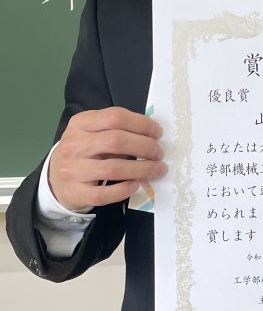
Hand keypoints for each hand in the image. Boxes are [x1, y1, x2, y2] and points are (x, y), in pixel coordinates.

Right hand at [48, 107, 166, 209]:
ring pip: (113, 168)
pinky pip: (103, 194)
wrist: (55, 178)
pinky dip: (123, 190)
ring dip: (142, 169)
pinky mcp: (75, 192)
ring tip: (157, 169)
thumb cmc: (83, 150)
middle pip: (117, 141)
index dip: (141, 124)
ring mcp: (73, 169)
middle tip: (159, 153)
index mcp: (81, 123)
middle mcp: (74, 144)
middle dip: (145, 146)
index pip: (115, 117)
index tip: (157, 132)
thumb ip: (116, 128)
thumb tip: (151, 134)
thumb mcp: (92, 132)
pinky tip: (136, 185)